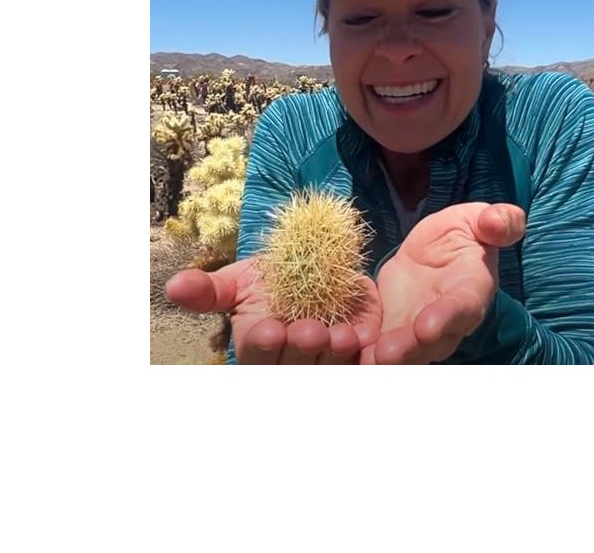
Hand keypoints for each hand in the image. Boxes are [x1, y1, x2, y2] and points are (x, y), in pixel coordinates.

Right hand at [166, 258, 381, 363]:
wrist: (323, 269)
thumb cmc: (274, 278)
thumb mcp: (241, 280)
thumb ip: (211, 290)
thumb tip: (173, 286)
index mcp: (259, 347)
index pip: (257, 356)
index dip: (263, 346)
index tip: (271, 329)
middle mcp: (292, 362)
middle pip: (295, 368)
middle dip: (302, 351)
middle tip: (310, 330)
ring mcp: (327, 362)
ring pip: (331, 370)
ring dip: (336, 356)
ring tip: (343, 335)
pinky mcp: (360, 358)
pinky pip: (365, 366)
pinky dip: (371, 359)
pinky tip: (372, 342)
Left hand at [361, 203, 525, 364]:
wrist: (438, 255)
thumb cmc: (463, 237)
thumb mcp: (480, 221)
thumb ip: (499, 222)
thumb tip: (497, 221)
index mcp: (469, 294)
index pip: (461, 310)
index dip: (445, 319)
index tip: (426, 327)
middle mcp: (443, 324)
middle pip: (426, 345)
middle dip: (406, 351)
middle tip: (383, 356)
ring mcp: (413, 333)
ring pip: (397, 354)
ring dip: (375, 357)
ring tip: (351, 355)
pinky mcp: (386, 330)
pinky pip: (370, 345)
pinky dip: (352, 349)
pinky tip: (331, 345)